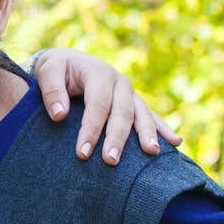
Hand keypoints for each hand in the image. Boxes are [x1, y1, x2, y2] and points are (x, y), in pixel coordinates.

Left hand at [30, 47, 181, 164]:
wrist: (68, 62)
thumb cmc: (56, 69)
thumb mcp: (48, 72)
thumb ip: (51, 92)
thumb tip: (60, 115)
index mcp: (99, 73)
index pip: (98, 104)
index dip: (91, 129)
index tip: (82, 152)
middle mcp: (119, 82)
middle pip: (122, 112)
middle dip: (117, 138)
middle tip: (110, 161)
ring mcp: (129, 92)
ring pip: (141, 114)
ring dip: (147, 134)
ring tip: (151, 153)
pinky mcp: (133, 102)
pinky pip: (150, 115)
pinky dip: (162, 129)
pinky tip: (175, 142)